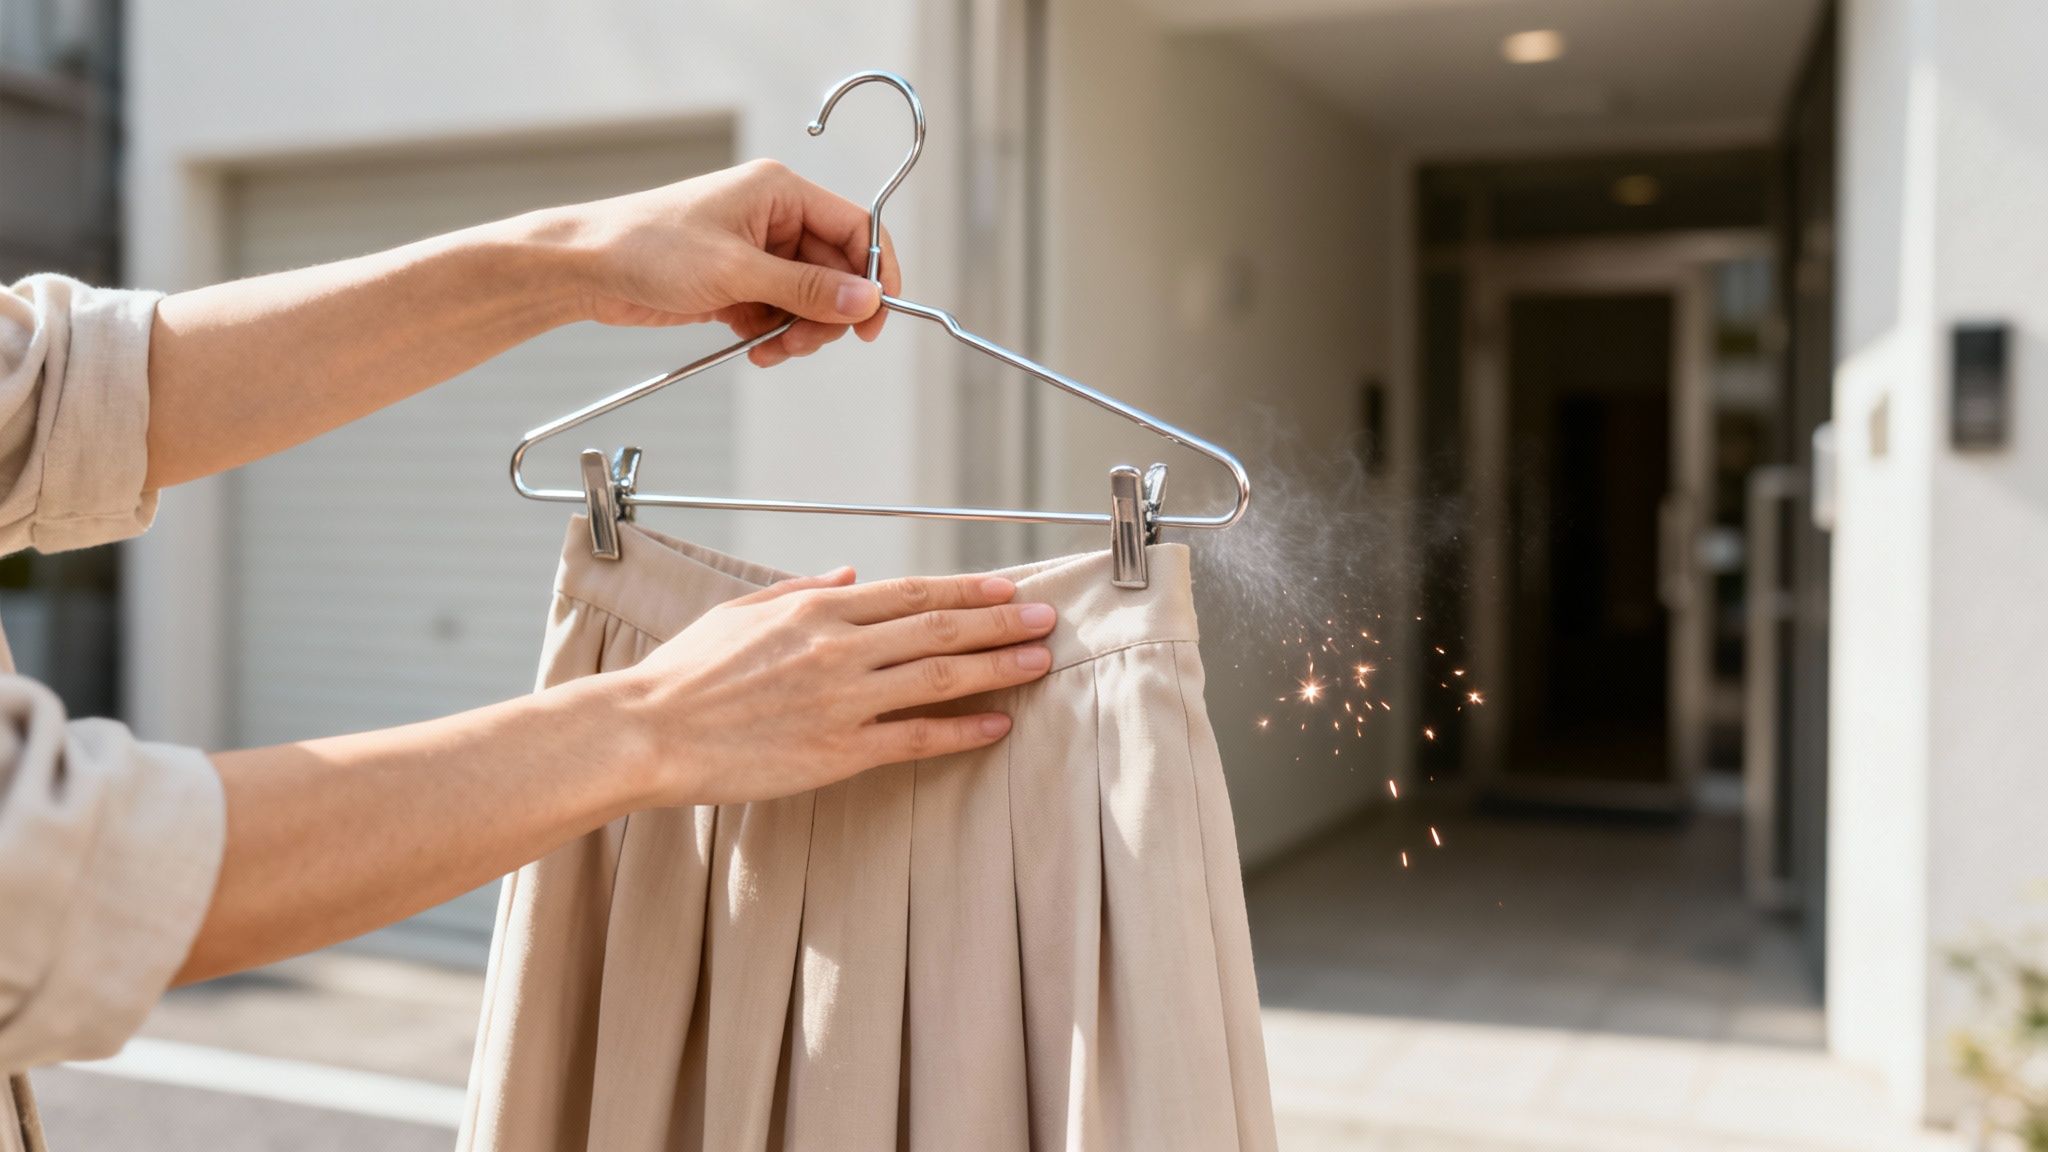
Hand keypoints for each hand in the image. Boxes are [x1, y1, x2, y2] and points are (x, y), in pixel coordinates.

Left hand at [563, 159, 901, 367]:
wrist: (585, 268)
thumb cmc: (647, 247)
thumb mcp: (735, 270)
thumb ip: (806, 288)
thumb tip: (866, 300)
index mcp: (780, 193)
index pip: (855, 228)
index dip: (876, 273)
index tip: (876, 318)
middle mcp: (774, 219)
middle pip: (836, 272)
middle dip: (827, 314)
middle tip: (805, 342)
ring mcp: (756, 253)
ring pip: (809, 300)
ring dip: (800, 332)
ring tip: (772, 350)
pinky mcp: (738, 284)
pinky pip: (779, 314)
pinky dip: (775, 337)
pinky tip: (755, 350)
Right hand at [611, 568, 1055, 804]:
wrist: (647, 731)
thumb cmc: (684, 672)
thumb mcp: (740, 611)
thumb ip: (800, 589)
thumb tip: (848, 572)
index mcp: (815, 608)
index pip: (912, 593)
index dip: (967, 590)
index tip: (1007, 589)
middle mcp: (838, 648)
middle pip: (939, 629)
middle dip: (1001, 622)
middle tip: (1047, 618)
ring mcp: (842, 700)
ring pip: (939, 678)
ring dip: (997, 668)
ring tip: (1039, 662)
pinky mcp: (837, 752)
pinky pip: (915, 739)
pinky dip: (962, 731)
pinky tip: (997, 726)